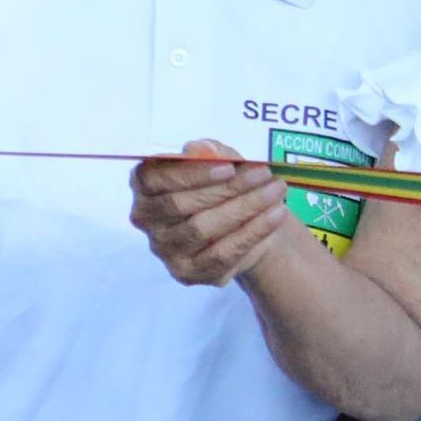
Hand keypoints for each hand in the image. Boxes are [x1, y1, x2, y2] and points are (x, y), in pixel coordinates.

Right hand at [131, 138, 303, 287]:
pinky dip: (252, 232)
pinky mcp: (186, 272)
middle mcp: (145, 219)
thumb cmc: (225, 188)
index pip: (154, 179)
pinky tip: (276, 215)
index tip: (229, 167)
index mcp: (144, 187)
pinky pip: (221, 254)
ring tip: (276, 191)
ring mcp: (163, 249)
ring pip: (201, 229)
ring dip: (244, 208)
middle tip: (263, 175)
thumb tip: (202, 148)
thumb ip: (213, 153)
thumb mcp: (223, 163)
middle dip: (226, 189)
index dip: (190, 174)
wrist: (246, 227)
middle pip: (179, 204)